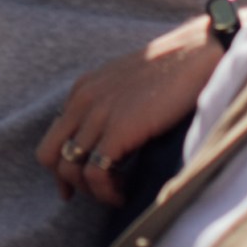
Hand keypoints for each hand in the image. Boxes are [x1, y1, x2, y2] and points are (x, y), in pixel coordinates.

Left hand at [36, 14, 221, 207]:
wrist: (197, 52)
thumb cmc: (172, 70)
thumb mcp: (127, 84)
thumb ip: (109, 106)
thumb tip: (108, 141)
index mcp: (82, 90)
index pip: (53, 137)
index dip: (61, 166)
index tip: (76, 186)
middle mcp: (82, 101)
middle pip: (50, 156)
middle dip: (68, 181)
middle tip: (97, 193)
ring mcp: (98, 114)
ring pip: (70, 169)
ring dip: (92, 191)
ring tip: (117, 194)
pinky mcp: (119, 129)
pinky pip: (95, 173)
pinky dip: (107, 192)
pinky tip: (125, 193)